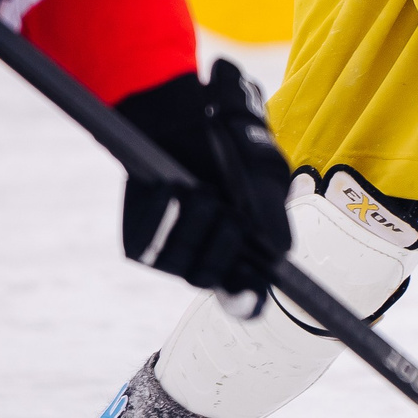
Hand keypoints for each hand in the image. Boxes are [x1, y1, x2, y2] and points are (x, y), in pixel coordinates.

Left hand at [117, 60, 293, 295]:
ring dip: (196, 221)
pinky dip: (164, 213)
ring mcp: (171, 256)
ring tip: (199, 188)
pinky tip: (170, 188)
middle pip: (212, 279)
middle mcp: (205, 261)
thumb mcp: (262, 174)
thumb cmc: (227, 147)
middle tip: (229, 210)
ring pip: (183, 263)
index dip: (248, 299)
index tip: (252, 291)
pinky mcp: (139, 243)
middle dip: (224, 242)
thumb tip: (278, 253)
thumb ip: (272, 214)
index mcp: (242, 255)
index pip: (244, 300)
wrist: (179, 117)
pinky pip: (151, 244)